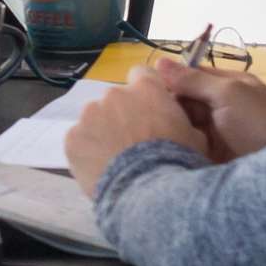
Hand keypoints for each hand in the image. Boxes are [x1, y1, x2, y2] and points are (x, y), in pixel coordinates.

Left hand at [63, 70, 210, 196]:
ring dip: (103, 132)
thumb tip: (171, 121)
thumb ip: (178, 118)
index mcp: (146, 88)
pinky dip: (87, 151)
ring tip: (115, 159)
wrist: (147, 192)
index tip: (148, 110)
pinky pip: (79, 140)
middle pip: (115, 99)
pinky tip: (100, 168)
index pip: (142, 74)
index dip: (145, 92)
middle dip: (122, 116)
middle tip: (133, 143)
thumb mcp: (194, 136)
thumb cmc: (177, 162)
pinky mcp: (72, 137)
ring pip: (94, 119)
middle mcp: (114, 94)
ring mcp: (89, 115)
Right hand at [137, 62, 265, 162]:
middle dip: (172, 103)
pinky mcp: (209, 151)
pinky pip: (186, 139)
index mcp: (231, 85)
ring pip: (184, 119)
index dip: (174, 79)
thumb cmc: (253, 122)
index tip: (152, 86)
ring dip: (172, 122)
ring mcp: (216, 129)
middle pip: (187, 98)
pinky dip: (177, 139)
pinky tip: (164, 140)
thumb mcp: (227, 93)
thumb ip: (193, 79)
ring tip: (156, 126)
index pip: (195, 75)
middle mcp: (223, 104)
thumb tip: (160, 62)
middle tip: (153, 110)